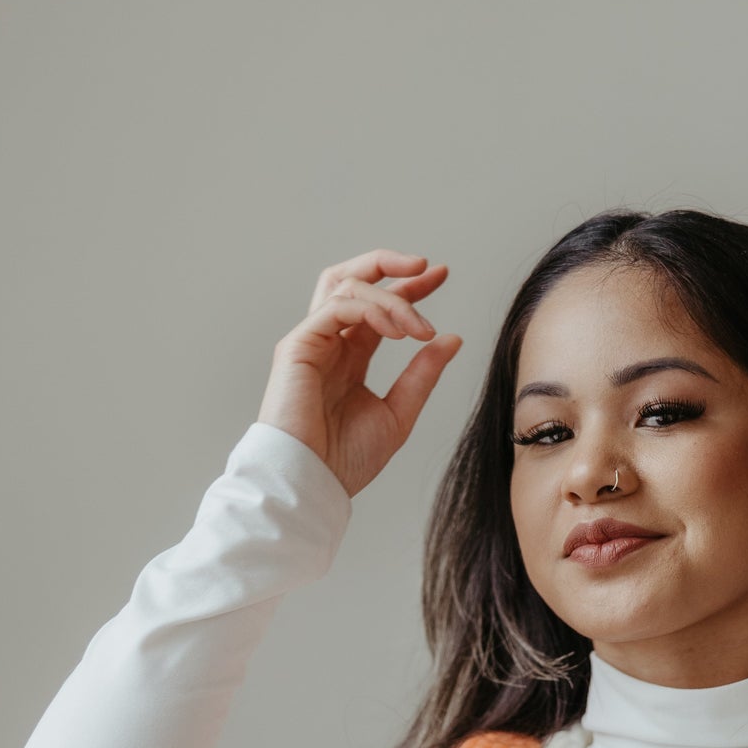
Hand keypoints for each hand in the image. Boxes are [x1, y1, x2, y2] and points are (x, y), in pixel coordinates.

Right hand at [257, 250, 461, 496]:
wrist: (311, 482)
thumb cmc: (344, 459)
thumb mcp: (398, 413)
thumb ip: (422, 375)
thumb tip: (450, 339)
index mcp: (350, 357)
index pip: (378, 307)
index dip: (409, 287)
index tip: (441, 275)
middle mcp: (329, 343)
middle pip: (353, 281)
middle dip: (389, 265)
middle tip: (429, 268)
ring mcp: (311, 341)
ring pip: (348, 288)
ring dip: (392, 300)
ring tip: (421, 328)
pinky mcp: (297, 346)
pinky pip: (337, 307)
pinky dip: (372, 310)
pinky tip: (398, 330)